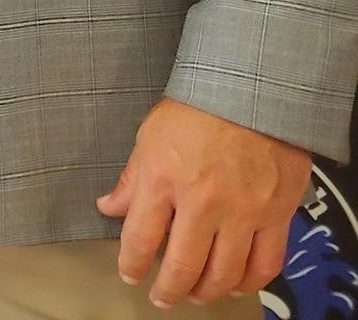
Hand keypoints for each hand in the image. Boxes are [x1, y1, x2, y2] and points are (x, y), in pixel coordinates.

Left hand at [98, 96, 309, 306]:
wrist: (252, 90)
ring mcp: (242, 211)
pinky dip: (248, 282)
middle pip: (182, 265)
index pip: (139, 238)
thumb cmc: (197, 107)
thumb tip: (110, 206)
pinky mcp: (275, 214)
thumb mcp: (149, 136)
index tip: (129, 274)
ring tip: (196, 294)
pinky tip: (236, 283)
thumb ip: (131, 178)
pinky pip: (264, 263)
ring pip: (224, 273)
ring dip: (207, 291)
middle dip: (168, 289)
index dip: (131, 264)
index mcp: (162, 178)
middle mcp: (201, 201)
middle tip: (162, 296)